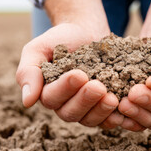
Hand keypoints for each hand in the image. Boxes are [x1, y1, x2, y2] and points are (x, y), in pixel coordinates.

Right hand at [16, 0, 122, 127]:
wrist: (86, 31)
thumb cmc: (61, 38)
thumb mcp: (39, 48)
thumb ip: (28, 71)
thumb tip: (27, 101)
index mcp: (46, 93)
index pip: (52, 97)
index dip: (66, 88)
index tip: (80, 74)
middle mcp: (64, 105)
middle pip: (71, 113)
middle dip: (86, 100)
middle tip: (99, 87)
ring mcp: (85, 108)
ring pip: (90, 119)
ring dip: (101, 110)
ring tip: (113, 98)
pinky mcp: (102, 107)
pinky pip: (108, 119)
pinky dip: (116, 117)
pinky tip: (124, 108)